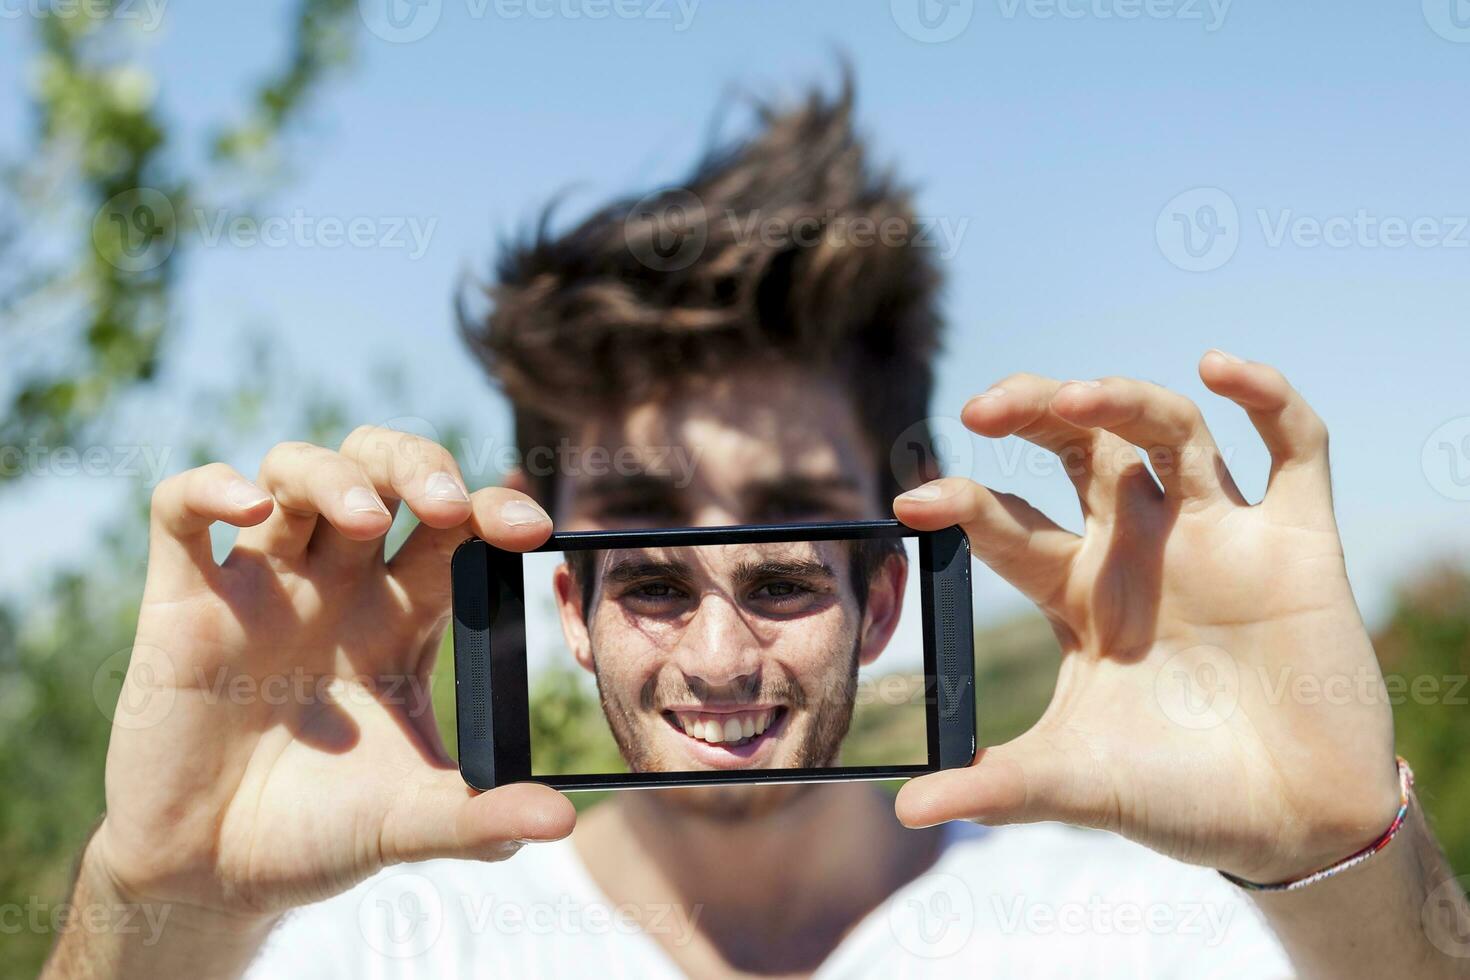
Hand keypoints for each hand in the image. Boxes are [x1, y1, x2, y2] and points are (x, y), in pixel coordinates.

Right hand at [92, 427, 574, 926]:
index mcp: (402, 614)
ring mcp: (262, 584)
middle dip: (418, 466)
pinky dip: (210, 488)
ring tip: (366, 521)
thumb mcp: (410, 823)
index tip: (532, 530)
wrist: (211, 876)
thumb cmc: (318, 834)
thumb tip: (563, 822)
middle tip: (448, 505)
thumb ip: (483, 817)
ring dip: (333, 475)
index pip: (455, 526)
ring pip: (293, 470)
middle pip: (380, 470)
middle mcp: (337, 582)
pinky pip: (181, 509)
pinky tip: (247, 509)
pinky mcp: (182, 600)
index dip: (493, 509)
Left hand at [893, 352, 1401, 883]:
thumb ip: (996, 787)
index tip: (911, 504)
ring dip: (1125, 400)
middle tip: (984, 408)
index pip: (1009, 523)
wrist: (1291, 828)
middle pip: (1082, 447)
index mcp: (1079, 591)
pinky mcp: (1297, 543)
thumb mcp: (1077, 781)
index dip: (962, 503)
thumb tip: (905, 811)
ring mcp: (1219, 537)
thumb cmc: (1178, 795)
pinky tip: (1223, 369)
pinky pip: (1294, 447)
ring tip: (1075, 397)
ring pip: (1170, 430)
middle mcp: (1141, 548)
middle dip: (1035, 414)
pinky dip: (1267, 398)